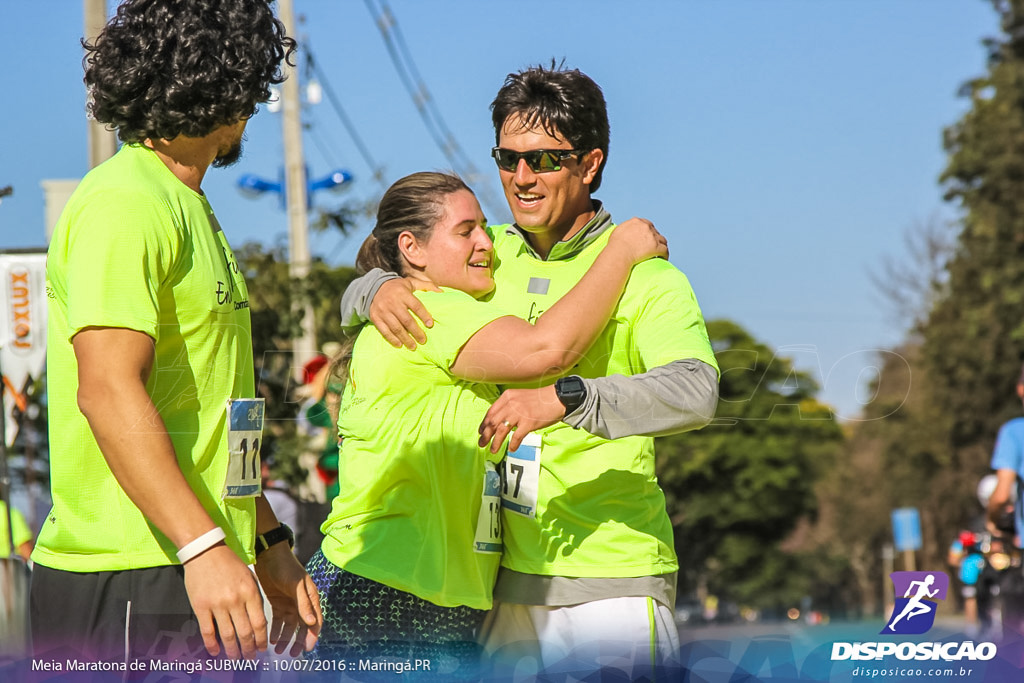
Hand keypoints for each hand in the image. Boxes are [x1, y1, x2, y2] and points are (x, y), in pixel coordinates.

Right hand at [183, 544, 267, 658]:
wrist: (205, 552)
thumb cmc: (229, 564)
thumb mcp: (250, 577)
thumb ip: (254, 598)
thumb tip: (259, 623)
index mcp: (250, 592)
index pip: (259, 623)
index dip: (261, 640)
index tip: (262, 649)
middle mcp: (235, 600)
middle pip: (245, 632)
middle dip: (249, 649)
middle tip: (250, 658)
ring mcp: (217, 604)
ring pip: (227, 635)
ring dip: (232, 650)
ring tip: (235, 658)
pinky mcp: (200, 606)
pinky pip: (207, 631)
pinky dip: (212, 644)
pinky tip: (215, 652)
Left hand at [254, 543, 322, 655]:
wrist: (268, 554)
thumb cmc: (285, 566)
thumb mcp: (295, 584)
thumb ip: (303, 603)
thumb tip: (311, 622)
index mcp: (311, 597)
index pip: (315, 620)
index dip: (311, 635)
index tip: (306, 648)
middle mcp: (302, 602)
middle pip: (302, 626)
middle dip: (298, 641)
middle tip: (292, 654)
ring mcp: (290, 603)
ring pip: (290, 626)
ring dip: (285, 638)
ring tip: (278, 649)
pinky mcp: (278, 602)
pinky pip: (279, 621)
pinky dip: (276, 630)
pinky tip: (271, 638)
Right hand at [369, 277, 438, 349]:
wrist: (373, 287)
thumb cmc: (397, 287)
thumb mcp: (411, 282)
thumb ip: (426, 286)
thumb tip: (441, 292)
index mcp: (403, 294)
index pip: (416, 306)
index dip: (424, 316)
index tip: (430, 325)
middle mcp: (393, 303)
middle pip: (407, 320)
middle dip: (416, 332)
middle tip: (423, 341)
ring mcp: (383, 311)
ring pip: (396, 327)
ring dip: (405, 339)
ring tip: (413, 346)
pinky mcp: (375, 317)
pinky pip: (384, 330)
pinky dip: (392, 339)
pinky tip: (399, 345)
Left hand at [478, 385, 564, 452]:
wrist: (557, 398)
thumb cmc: (540, 399)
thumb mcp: (520, 397)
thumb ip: (509, 406)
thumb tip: (499, 421)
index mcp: (507, 397)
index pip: (491, 412)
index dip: (484, 424)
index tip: (480, 432)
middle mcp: (511, 404)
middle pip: (493, 422)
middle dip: (485, 435)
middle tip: (481, 444)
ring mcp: (519, 414)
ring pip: (501, 430)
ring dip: (496, 442)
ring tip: (493, 450)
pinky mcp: (528, 423)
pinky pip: (516, 436)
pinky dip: (513, 444)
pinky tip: (512, 449)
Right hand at [609, 217, 668, 263]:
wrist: (619, 253)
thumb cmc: (615, 245)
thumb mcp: (618, 231)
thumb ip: (624, 228)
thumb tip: (625, 232)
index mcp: (637, 222)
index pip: (646, 224)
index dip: (647, 230)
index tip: (646, 237)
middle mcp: (646, 227)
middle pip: (655, 231)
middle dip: (654, 237)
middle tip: (652, 245)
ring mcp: (652, 237)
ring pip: (662, 240)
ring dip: (661, 245)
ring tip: (660, 252)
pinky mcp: (656, 247)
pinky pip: (665, 250)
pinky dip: (665, 254)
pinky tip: (664, 258)